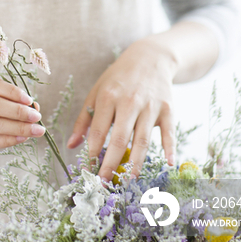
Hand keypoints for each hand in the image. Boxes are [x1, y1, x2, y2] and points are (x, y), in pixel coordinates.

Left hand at [66, 37, 176, 181]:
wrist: (150, 58)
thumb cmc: (119, 78)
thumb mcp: (97, 91)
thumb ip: (84, 118)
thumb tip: (71, 145)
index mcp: (108, 97)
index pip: (98, 130)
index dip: (92, 153)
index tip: (88, 171)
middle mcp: (129, 101)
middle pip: (119, 138)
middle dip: (111, 164)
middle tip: (105, 183)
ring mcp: (150, 106)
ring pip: (142, 139)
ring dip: (135, 162)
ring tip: (128, 180)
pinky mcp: (167, 109)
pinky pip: (168, 132)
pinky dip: (169, 148)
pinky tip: (167, 164)